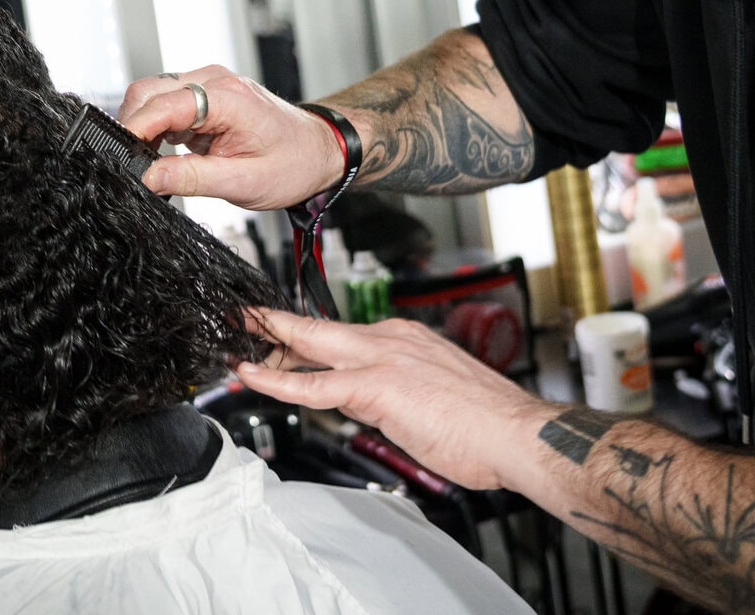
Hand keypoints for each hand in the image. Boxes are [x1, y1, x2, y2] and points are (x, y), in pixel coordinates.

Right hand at [118, 67, 344, 208]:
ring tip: (152, 162)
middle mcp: (215, 81)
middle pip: (149, 91)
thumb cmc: (294, 163)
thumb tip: (148, 178)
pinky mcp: (206, 93)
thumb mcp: (243, 183)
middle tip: (132, 164)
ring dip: (145, 127)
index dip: (136, 128)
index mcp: (228, 98)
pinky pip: (167, 102)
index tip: (120, 155)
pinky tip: (165, 152)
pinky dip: (157, 126)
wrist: (320, 150)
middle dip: (133, 126)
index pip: (163, 103)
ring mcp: (210, 83)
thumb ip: (191, 178)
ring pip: (153, 94)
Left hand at [235, 308, 551, 491]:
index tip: (285, 340)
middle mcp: (391, 338)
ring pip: (310, 345)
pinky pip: (314, 383)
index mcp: (407, 339)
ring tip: (236, 347)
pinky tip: (252, 377)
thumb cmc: (488, 427)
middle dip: (275, 325)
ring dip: (268, 347)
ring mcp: (382, 357)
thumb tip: (374, 408)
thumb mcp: (434, 400)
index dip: (308, 338)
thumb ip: (396, 395)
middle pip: (318, 328)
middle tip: (243, 321)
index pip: (344, 335)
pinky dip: (277, 379)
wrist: (518, 434)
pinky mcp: (376, 385)